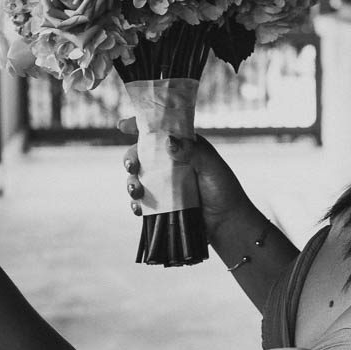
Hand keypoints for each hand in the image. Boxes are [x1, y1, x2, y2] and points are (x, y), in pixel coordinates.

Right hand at [119, 119, 253, 234]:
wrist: (227, 223)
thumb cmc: (224, 190)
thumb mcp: (211, 166)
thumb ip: (192, 151)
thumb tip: (169, 141)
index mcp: (184, 147)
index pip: (160, 132)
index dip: (140, 126)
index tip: (123, 126)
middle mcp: (171, 163)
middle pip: (142, 154)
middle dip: (131, 157)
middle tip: (131, 165)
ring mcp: (164, 184)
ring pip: (138, 178)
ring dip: (131, 182)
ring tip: (136, 191)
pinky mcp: (161, 204)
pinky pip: (142, 201)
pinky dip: (136, 204)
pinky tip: (139, 208)